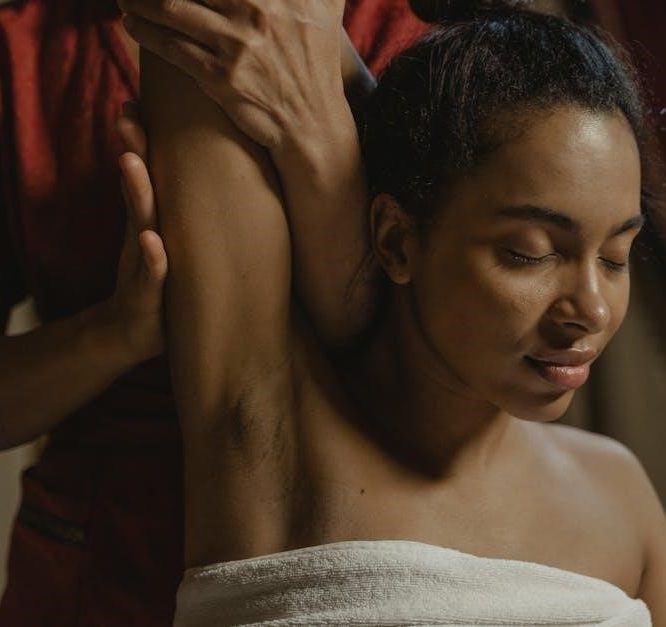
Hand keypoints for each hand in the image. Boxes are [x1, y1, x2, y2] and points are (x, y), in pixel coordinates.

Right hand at [107, 102, 167, 362]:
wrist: (131, 333)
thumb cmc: (156, 280)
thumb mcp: (166, 242)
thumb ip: (171, 212)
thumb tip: (198, 181)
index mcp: (154, 222)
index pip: (148, 177)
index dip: (142, 141)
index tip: (137, 102)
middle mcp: (145, 235)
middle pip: (138, 189)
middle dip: (133, 152)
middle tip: (127, 116)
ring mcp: (142, 264)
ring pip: (140, 224)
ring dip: (136, 194)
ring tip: (131, 162)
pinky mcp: (145, 295)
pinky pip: (151, 275)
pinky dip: (151, 258)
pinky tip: (152, 241)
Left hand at [117, 0, 346, 151]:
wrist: (311, 124)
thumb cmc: (315, 63)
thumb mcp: (325, 7)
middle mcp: (261, 8)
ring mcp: (239, 43)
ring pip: (172, 8)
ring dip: (139, 0)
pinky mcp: (223, 77)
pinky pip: (172, 47)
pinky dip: (145, 32)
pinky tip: (132, 24)